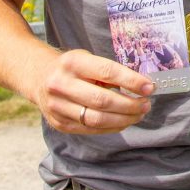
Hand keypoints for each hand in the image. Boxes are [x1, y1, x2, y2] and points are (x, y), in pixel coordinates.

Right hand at [34, 50, 155, 134]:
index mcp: (72, 62)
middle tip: (146, 104)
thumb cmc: (72, 68)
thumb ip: (109, 72)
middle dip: (129, 105)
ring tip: (139, 114)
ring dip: (123, 119)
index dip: (131, 81)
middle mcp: (61, 84)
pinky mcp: (59, 123)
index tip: (149, 87)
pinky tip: (123, 121)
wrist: (39, 78)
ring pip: (97, 119)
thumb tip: (141, 86)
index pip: (107, 72)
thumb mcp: (87, 60)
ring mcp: (57, 106)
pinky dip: (112, 127)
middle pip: (102, 100)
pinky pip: (91, 129)